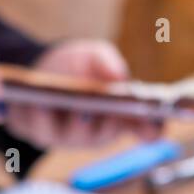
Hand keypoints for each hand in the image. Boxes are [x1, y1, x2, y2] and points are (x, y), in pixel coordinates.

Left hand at [5, 40, 163, 147]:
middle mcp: (101, 130)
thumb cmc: (74, 67)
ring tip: (79, 109)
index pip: (145, 127)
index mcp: (121, 113)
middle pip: (111, 131)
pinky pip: (45, 131)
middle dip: (112, 121)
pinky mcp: (45, 137)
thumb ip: (106, 62)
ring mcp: (73, 137)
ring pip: (80, 135)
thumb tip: (119, 77)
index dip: (153, 129)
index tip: (157, 127)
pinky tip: (41, 106)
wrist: (35, 73)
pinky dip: (43, 118)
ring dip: (79, 123)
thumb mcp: (93, 56)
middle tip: (114, 110)